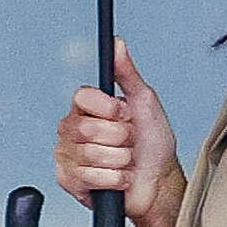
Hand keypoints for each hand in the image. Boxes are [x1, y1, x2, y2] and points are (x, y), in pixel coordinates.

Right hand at [56, 39, 185, 226]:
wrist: (158, 183)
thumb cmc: (152, 144)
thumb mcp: (144, 102)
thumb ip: (127, 73)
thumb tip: (117, 43)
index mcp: (87, 108)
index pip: (82, 97)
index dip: (108, 109)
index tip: (125, 115)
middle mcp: (72, 130)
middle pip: (86, 128)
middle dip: (119, 138)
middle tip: (128, 142)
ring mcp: (69, 156)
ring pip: (91, 154)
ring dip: (120, 161)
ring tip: (126, 161)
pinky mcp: (70, 181)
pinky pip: (89, 177)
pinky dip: (115, 179)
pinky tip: (119, 178)